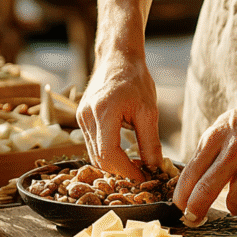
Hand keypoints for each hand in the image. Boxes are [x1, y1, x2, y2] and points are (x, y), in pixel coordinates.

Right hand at [76, 52, 162, 178]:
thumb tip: (155, 168)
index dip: (126, 171)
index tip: (144, 178)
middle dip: (120, 172)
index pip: (109, 154)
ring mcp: (81, 118)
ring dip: (113, 165)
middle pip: (99, 159)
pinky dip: (107, 154)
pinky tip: (124, 154)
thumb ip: (150, 142)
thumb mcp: (149, 111)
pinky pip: (93, 144)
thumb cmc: (135, 80)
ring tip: (135, 166)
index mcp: (104, 112)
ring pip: (94, 155)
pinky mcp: (81, 118)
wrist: (117, 58)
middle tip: (142, 175)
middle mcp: (87, 116)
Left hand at [173, 72, 236, 220]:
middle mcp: (234, 148)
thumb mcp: (222, 127)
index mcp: (215, 137)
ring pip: (235, 199)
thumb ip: (210, 153)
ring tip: (235, 205)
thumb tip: (195, 184)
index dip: (182, 196)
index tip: (180, 208)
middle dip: (196, 210)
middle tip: (195, 219)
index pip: (191, 173)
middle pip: (206, 190)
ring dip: (233, 207)